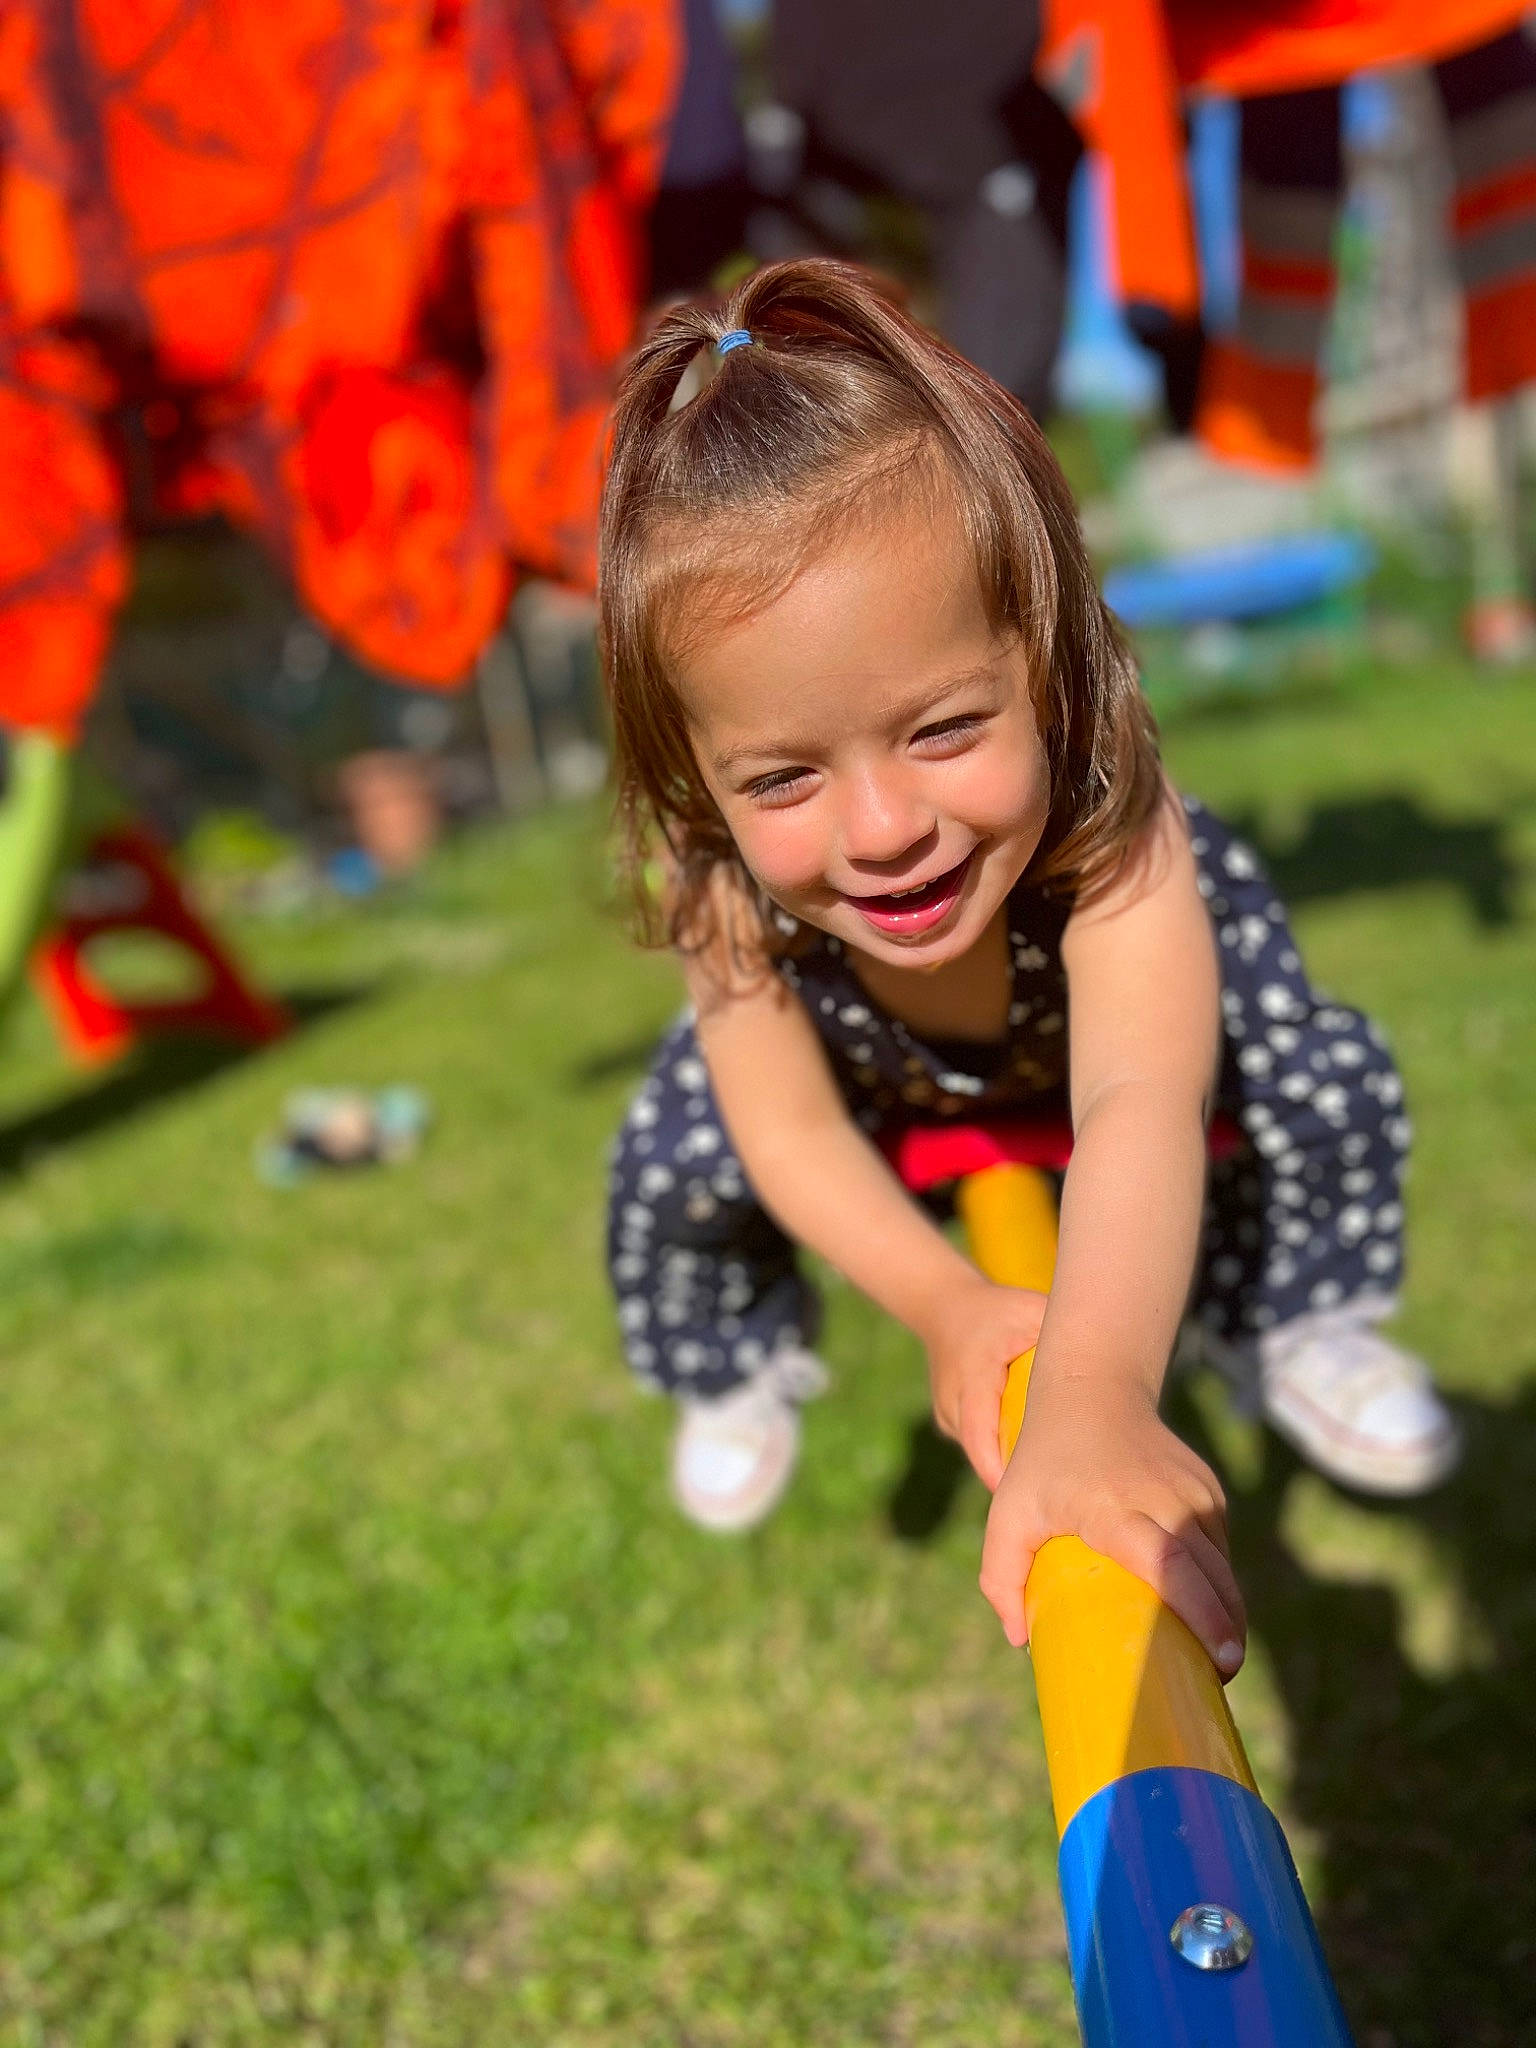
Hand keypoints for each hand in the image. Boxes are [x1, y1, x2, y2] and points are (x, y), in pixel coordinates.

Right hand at [922, 1276, 1046, 1491]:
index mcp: (973, 1381)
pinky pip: (980, 1445)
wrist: (943, 1306)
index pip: (982, 1439)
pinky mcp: (951, 1423)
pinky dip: (1002, 1450)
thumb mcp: (1030, 1309)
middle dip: (1018, 1477)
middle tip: (1062, 1495)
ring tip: (1054, 1476)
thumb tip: (1105, 1355)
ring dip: (1010, 1465)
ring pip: (983, 1454)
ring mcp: (949, 1417)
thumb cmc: (994, 1308)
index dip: (1002, 1473)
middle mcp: (954, 1405)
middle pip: (986, 1455)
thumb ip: (1060, 1331)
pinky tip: (1033, 1452)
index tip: (1034, 1494)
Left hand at [978, 1374, 1245, 1678]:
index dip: (1200, 1612)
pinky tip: (1207, 1608)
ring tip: (1215, 1656)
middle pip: (1210, 1575)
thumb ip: (1001, 1576)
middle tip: (1219, 1679)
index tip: (1221, 1657)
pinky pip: (1219, 1546)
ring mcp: (1194, 1492)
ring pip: (1222, 1566)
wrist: (1093, 1386)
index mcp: (1114, 1508)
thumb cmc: (1044, 1457)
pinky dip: (1217, 1581)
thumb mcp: (1008, 1511)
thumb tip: (1018, 1638)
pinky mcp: (1208, 1490)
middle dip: (1226, 1631)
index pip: (1168, 1562)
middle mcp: (1164, 1499)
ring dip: (1226, 1611)